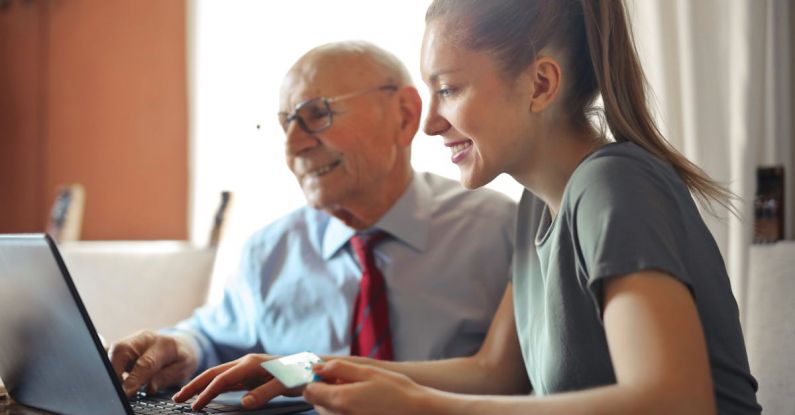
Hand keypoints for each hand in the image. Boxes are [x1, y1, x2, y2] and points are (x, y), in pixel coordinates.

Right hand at [108, 330, 197, 396]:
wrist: (180, 344)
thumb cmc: (181, 358)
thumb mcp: (182, 370)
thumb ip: (165, 378)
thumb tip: (149, 388)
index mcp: (165, 344)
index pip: (145, 363)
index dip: (134, 379)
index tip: (126, 392)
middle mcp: (146, 338)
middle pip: (122, 350)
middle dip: (115, 371)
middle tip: (117, 389)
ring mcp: (134, 339)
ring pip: (114, 351)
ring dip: (113, 369)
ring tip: (118, 385)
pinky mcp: (125, 344)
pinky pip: (113, 354)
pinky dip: (113, 366)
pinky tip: (117, 377)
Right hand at [172, 354, 297, 410]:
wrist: (312, 366)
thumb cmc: (300, 374)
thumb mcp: (285, 384)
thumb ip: (265, 393)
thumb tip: (244, 403)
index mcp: (251, 363)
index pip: (222, 379)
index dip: (206, 393)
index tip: (194, 406)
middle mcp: (246, 363)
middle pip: (213, 373)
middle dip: (194, 385)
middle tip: (176, 398)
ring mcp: (247, 368)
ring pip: (218, 376)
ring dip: (201, 385)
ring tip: (185, 397)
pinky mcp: (250, 374)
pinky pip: (227, 381)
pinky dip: (213, 387)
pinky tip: (207, 394)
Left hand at [304, 360, 430, 414]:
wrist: (417, 412)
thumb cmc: (396, 390)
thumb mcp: (368, 371)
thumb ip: (340, 368)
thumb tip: (318, 367)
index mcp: (340, 399)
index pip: (309, 391)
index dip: (315, 379)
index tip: (328, 372)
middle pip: (317, 402)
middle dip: (326, 389)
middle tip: (347, 380)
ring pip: (327, 410)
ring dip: (335, 399)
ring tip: (359, 392)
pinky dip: (344, 409)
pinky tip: (363, 403)